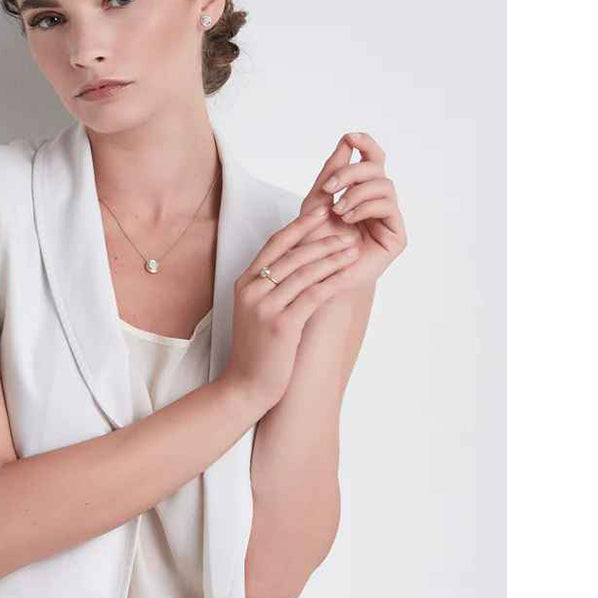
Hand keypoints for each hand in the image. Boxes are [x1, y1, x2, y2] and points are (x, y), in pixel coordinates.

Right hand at [222, 207, 361, 409]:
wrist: (245, 386)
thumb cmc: (257, 349)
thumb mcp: (257, 311)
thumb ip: (272, 287)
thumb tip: (301, 264)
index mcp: (244, 283)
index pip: (275, 244)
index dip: (299, 226)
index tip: (321, 211)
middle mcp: (252, 290)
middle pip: (292, 254)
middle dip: (322, 239)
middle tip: (346, 230)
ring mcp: (265, 307)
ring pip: (305, 272)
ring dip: (333, 258)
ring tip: (353, 250)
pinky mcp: (280, 325)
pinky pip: (313, 296)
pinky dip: (333, 282)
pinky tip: (349, 275)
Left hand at [297, 131, 406, 292]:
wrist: (316, 278)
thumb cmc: (314, 241)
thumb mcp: (317, 201)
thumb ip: (331, 171)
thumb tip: (347, 140)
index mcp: (361, 191)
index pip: (372, 159)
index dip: (365, 144)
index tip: (350, 137)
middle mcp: (378, 202)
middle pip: (378, 168)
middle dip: (352, 172)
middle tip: (330, 186)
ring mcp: (388, 219)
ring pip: (384, 185)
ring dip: (357, 192)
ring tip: (337, 209)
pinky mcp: (396, 236)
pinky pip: (388, 207)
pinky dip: (366, 206)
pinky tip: (348, 218)